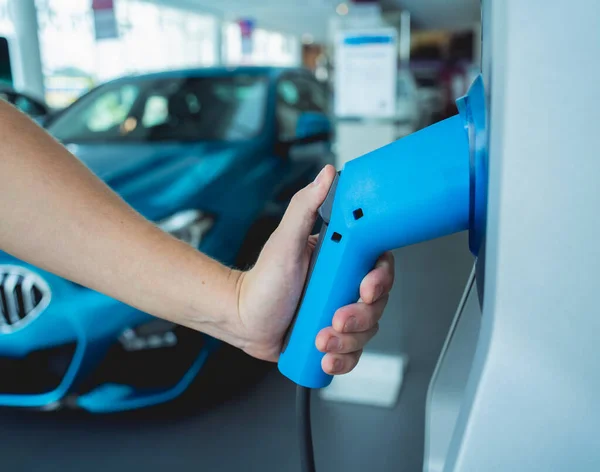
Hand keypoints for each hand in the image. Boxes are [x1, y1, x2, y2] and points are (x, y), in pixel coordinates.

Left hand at [235, 165, 394, 374]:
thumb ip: (306, 206)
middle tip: (335, 318)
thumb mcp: (285, 241)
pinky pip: (353, 353)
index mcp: (342, 260)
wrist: (243, 318)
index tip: (364, 288)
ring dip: (348, 341)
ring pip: (368, 331)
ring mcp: (341, 313)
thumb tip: (326, 175)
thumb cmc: (263, 280)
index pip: (378, 266)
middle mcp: (345, 286)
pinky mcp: (334, 338)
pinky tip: (325, 357)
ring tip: (320, 339)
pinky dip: (343, 359)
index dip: (379, 280)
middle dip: (359, 317)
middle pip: (378, 303)